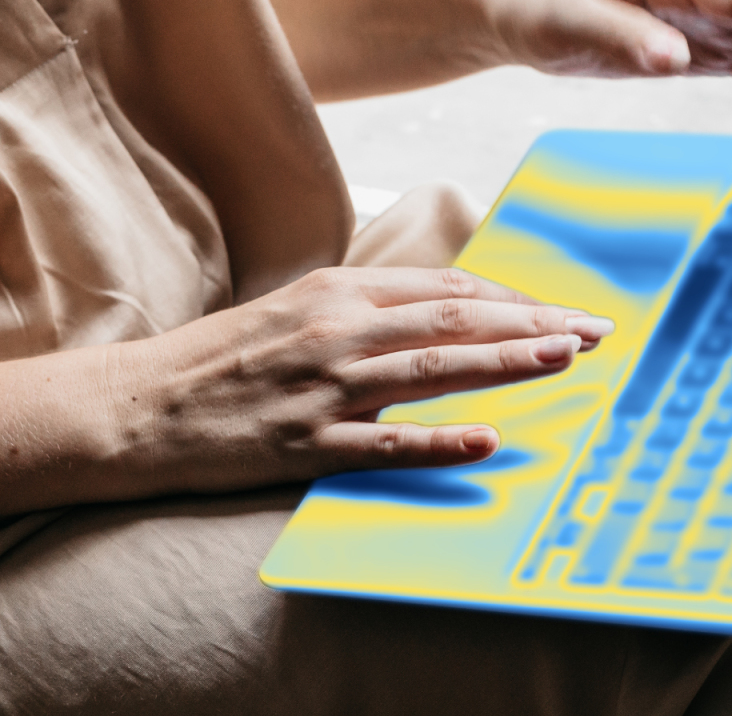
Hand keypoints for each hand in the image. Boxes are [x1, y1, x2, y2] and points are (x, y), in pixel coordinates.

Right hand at [118, 266, 612, 495]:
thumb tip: (448, 311)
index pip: (447, 288)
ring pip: (432, 369)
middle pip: (454, 318)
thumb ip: (371, 307)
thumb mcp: (300, 308)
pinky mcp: (304, 442)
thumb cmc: (224, 358)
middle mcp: (338, 329)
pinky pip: (383, 442)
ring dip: (505, 363)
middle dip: (532, 323)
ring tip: (565, 360)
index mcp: (340, 291)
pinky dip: (438, 440)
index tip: (567, 312)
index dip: (513, 300)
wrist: (134, 406)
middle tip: (596, 332)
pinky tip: (487, 440)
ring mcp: (323, 387)